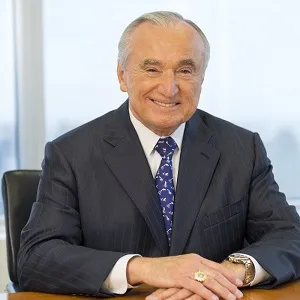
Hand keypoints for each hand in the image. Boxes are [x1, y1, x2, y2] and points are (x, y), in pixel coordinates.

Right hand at [127, 254, 243, 299]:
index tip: (238, 282)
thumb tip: (207, 276)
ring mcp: (186, 269)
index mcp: (195, 258)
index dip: (228, 274)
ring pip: (209, 280)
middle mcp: (193, 261)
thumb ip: (195, 269)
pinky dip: (206, 293)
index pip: (215, 266)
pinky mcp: (179, 277)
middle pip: (215, 273)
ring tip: (232, 297)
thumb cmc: (166, 268)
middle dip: (229, 284)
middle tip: (240, 293)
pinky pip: (196, 286)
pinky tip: (214, 299)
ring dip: (222, 290)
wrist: (150, 267)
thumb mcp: (183, 266)